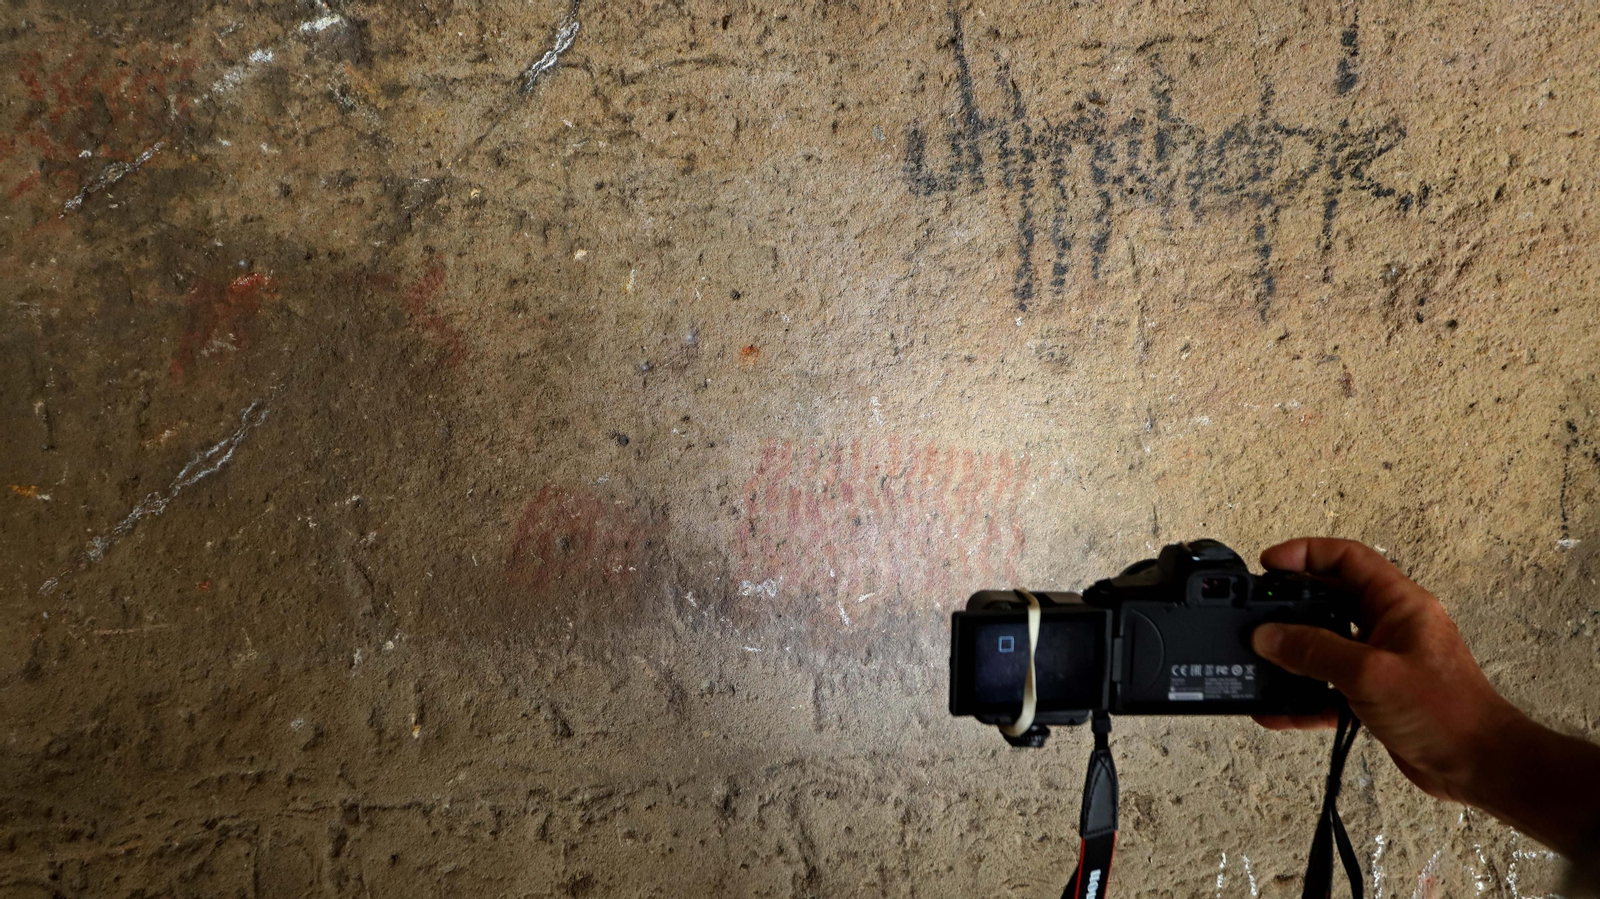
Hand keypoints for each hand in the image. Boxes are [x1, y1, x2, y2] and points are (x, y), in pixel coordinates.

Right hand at [1249, 537, 1522, 803]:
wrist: (1478, 765)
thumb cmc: (1445, 712)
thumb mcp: (1369, 673)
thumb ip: (1314, 651)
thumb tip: (1267, 636)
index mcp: (1399, 604)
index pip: (1347, 558)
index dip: (1305, 554)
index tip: (1268, 563)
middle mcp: (1390, 626)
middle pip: (1330, 600)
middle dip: (1290, 606)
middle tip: (1255, 614)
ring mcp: (1382, 661)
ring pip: (1325, 645)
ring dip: (1292, 656)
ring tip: (1257, 661)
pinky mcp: (1376, 695)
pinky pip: (1329, 686)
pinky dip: (1303, 697)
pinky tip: (1277, 711)